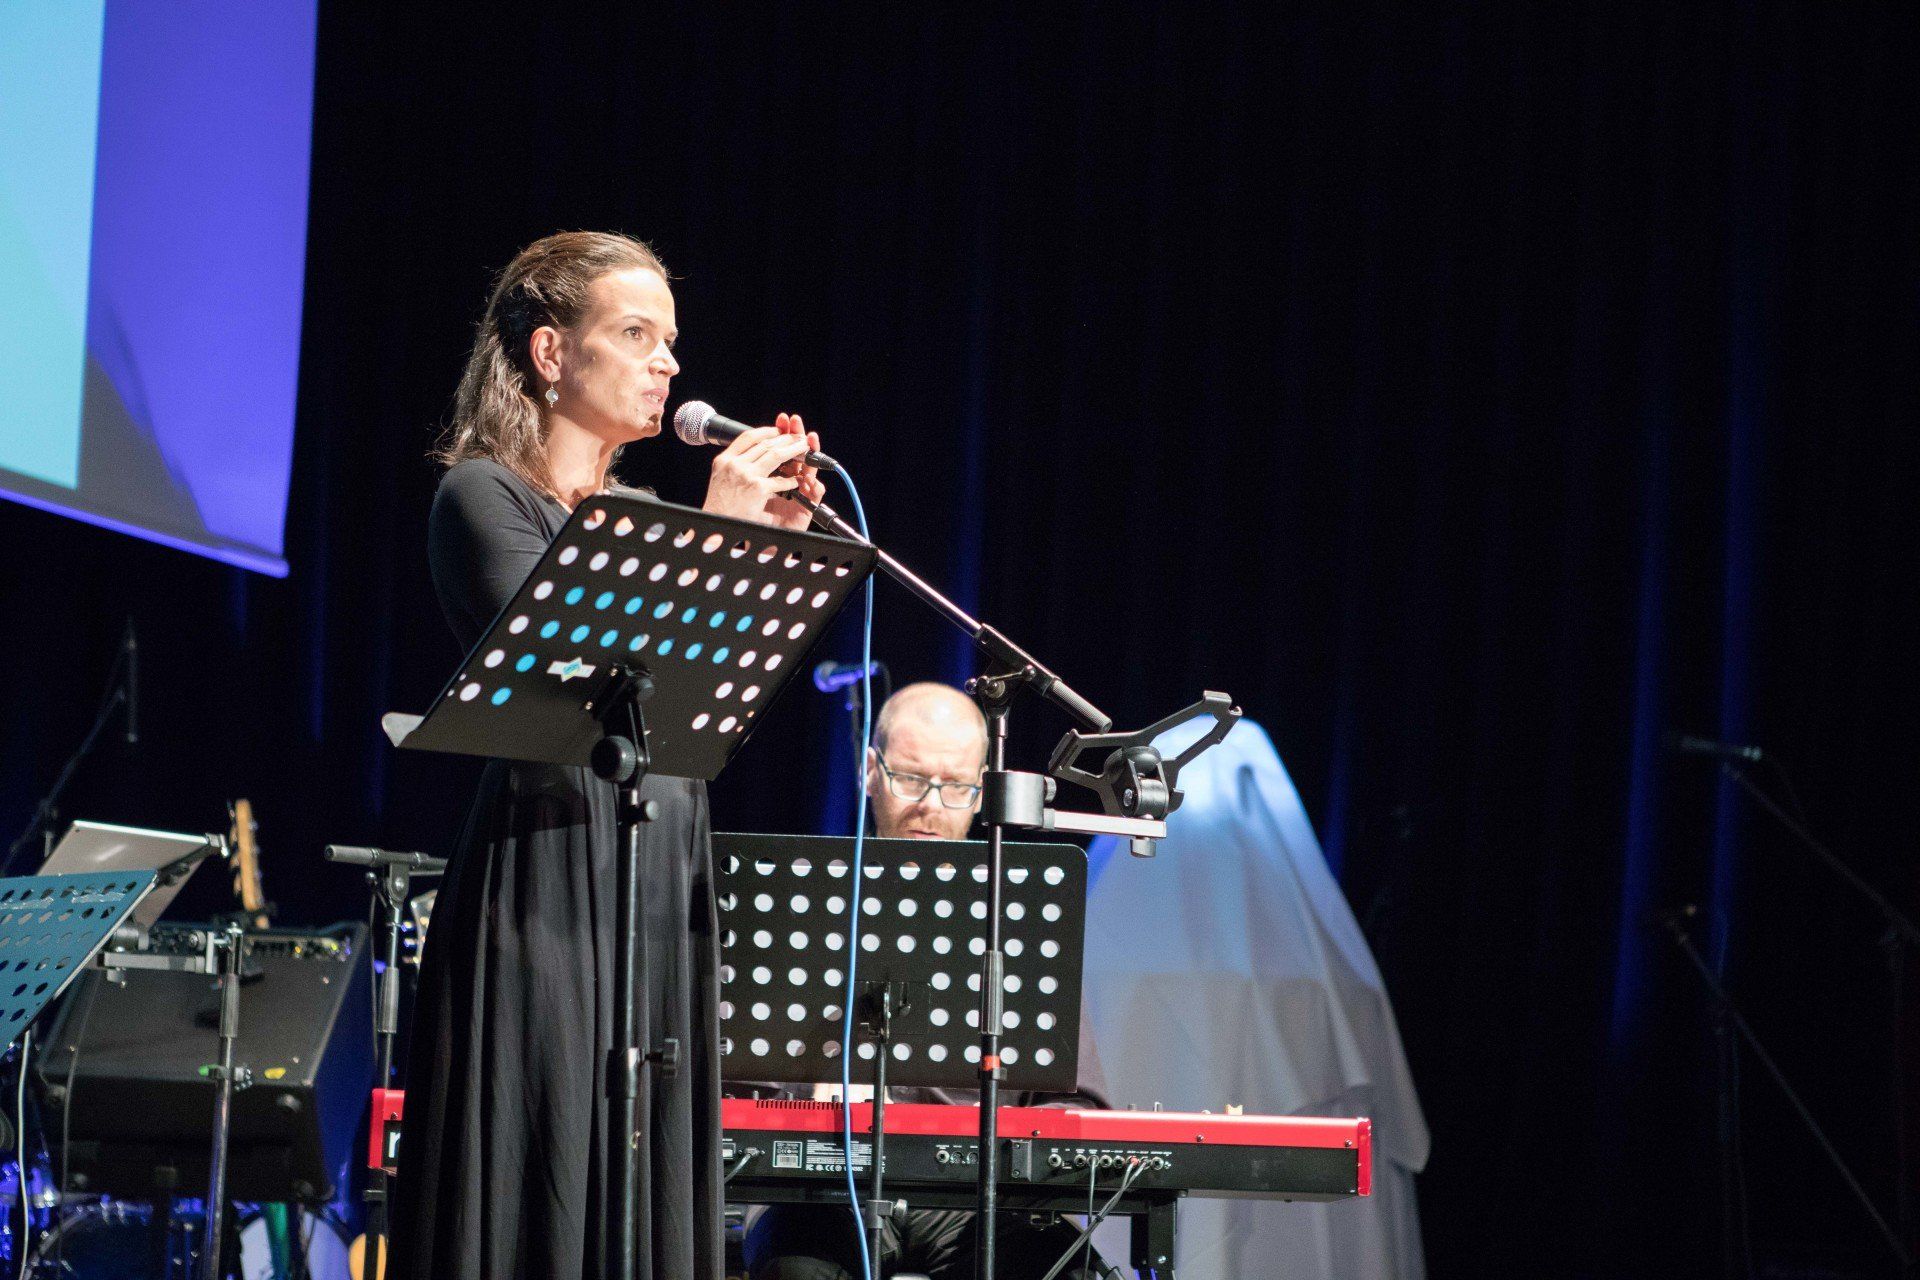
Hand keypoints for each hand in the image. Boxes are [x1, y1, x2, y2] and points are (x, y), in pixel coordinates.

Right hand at [701, 411, 823, 529]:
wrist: (716, 525)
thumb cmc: (719, 505)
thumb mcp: (721, 477)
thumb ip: (735, 464)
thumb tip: (754, 453)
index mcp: (724, 459)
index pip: (748, 437)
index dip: (766, 431)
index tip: (779, 430)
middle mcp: (734, 464)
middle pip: (765, 443)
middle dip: (785, 438)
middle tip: (798, 436)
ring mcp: (746, 475)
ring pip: (775, 455)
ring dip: (793, 450)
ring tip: (804, 448)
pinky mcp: (757, 488)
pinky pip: (780, 481)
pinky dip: (791, 480)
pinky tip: (798, 480)